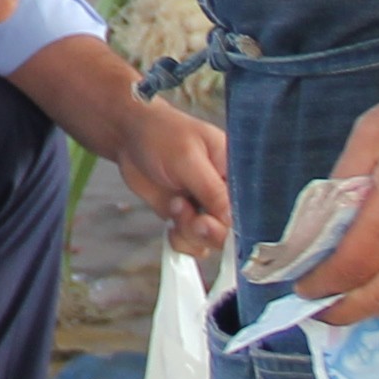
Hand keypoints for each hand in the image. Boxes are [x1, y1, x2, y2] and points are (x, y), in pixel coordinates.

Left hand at [99, 96, 233, 263]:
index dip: (235, 224)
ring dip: (189, 232)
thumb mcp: (188, 159)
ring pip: (209, 241)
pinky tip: (170, 220)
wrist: (130, 138)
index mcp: (236, 172)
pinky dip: (180, 239)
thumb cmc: (162, 134)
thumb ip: (211, 190)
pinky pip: (192, 243)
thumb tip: (232, 220)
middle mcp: (226, 193)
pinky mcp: (188, 218)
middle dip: (208, 230)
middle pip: (231, 231)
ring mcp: (206, 208)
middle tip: (193, 218)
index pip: (248, 208)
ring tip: (175, 204)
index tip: (212, 222)